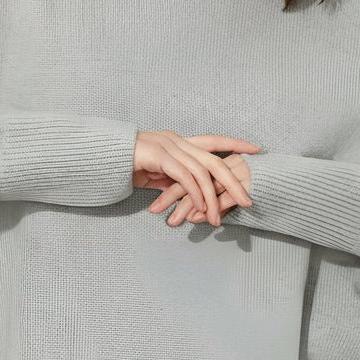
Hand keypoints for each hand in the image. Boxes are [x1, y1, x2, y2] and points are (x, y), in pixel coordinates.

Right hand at [133, 131, 258, 227]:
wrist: (102, 156)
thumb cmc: (127, 165)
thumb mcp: (156, 174)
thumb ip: (173, 180)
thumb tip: (188, 194)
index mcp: (180, 142)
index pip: (214, 140)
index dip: (235, 144)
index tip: (256, 149)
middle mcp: (178, 141)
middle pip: (215, 160)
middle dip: (234, 180)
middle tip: (248, 200)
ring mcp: (169, 147)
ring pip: (202, 173)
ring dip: (212, 199)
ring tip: (219, 219)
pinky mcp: (160, 157)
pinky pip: (184, 178)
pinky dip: (195, 195)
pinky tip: (200, 209)